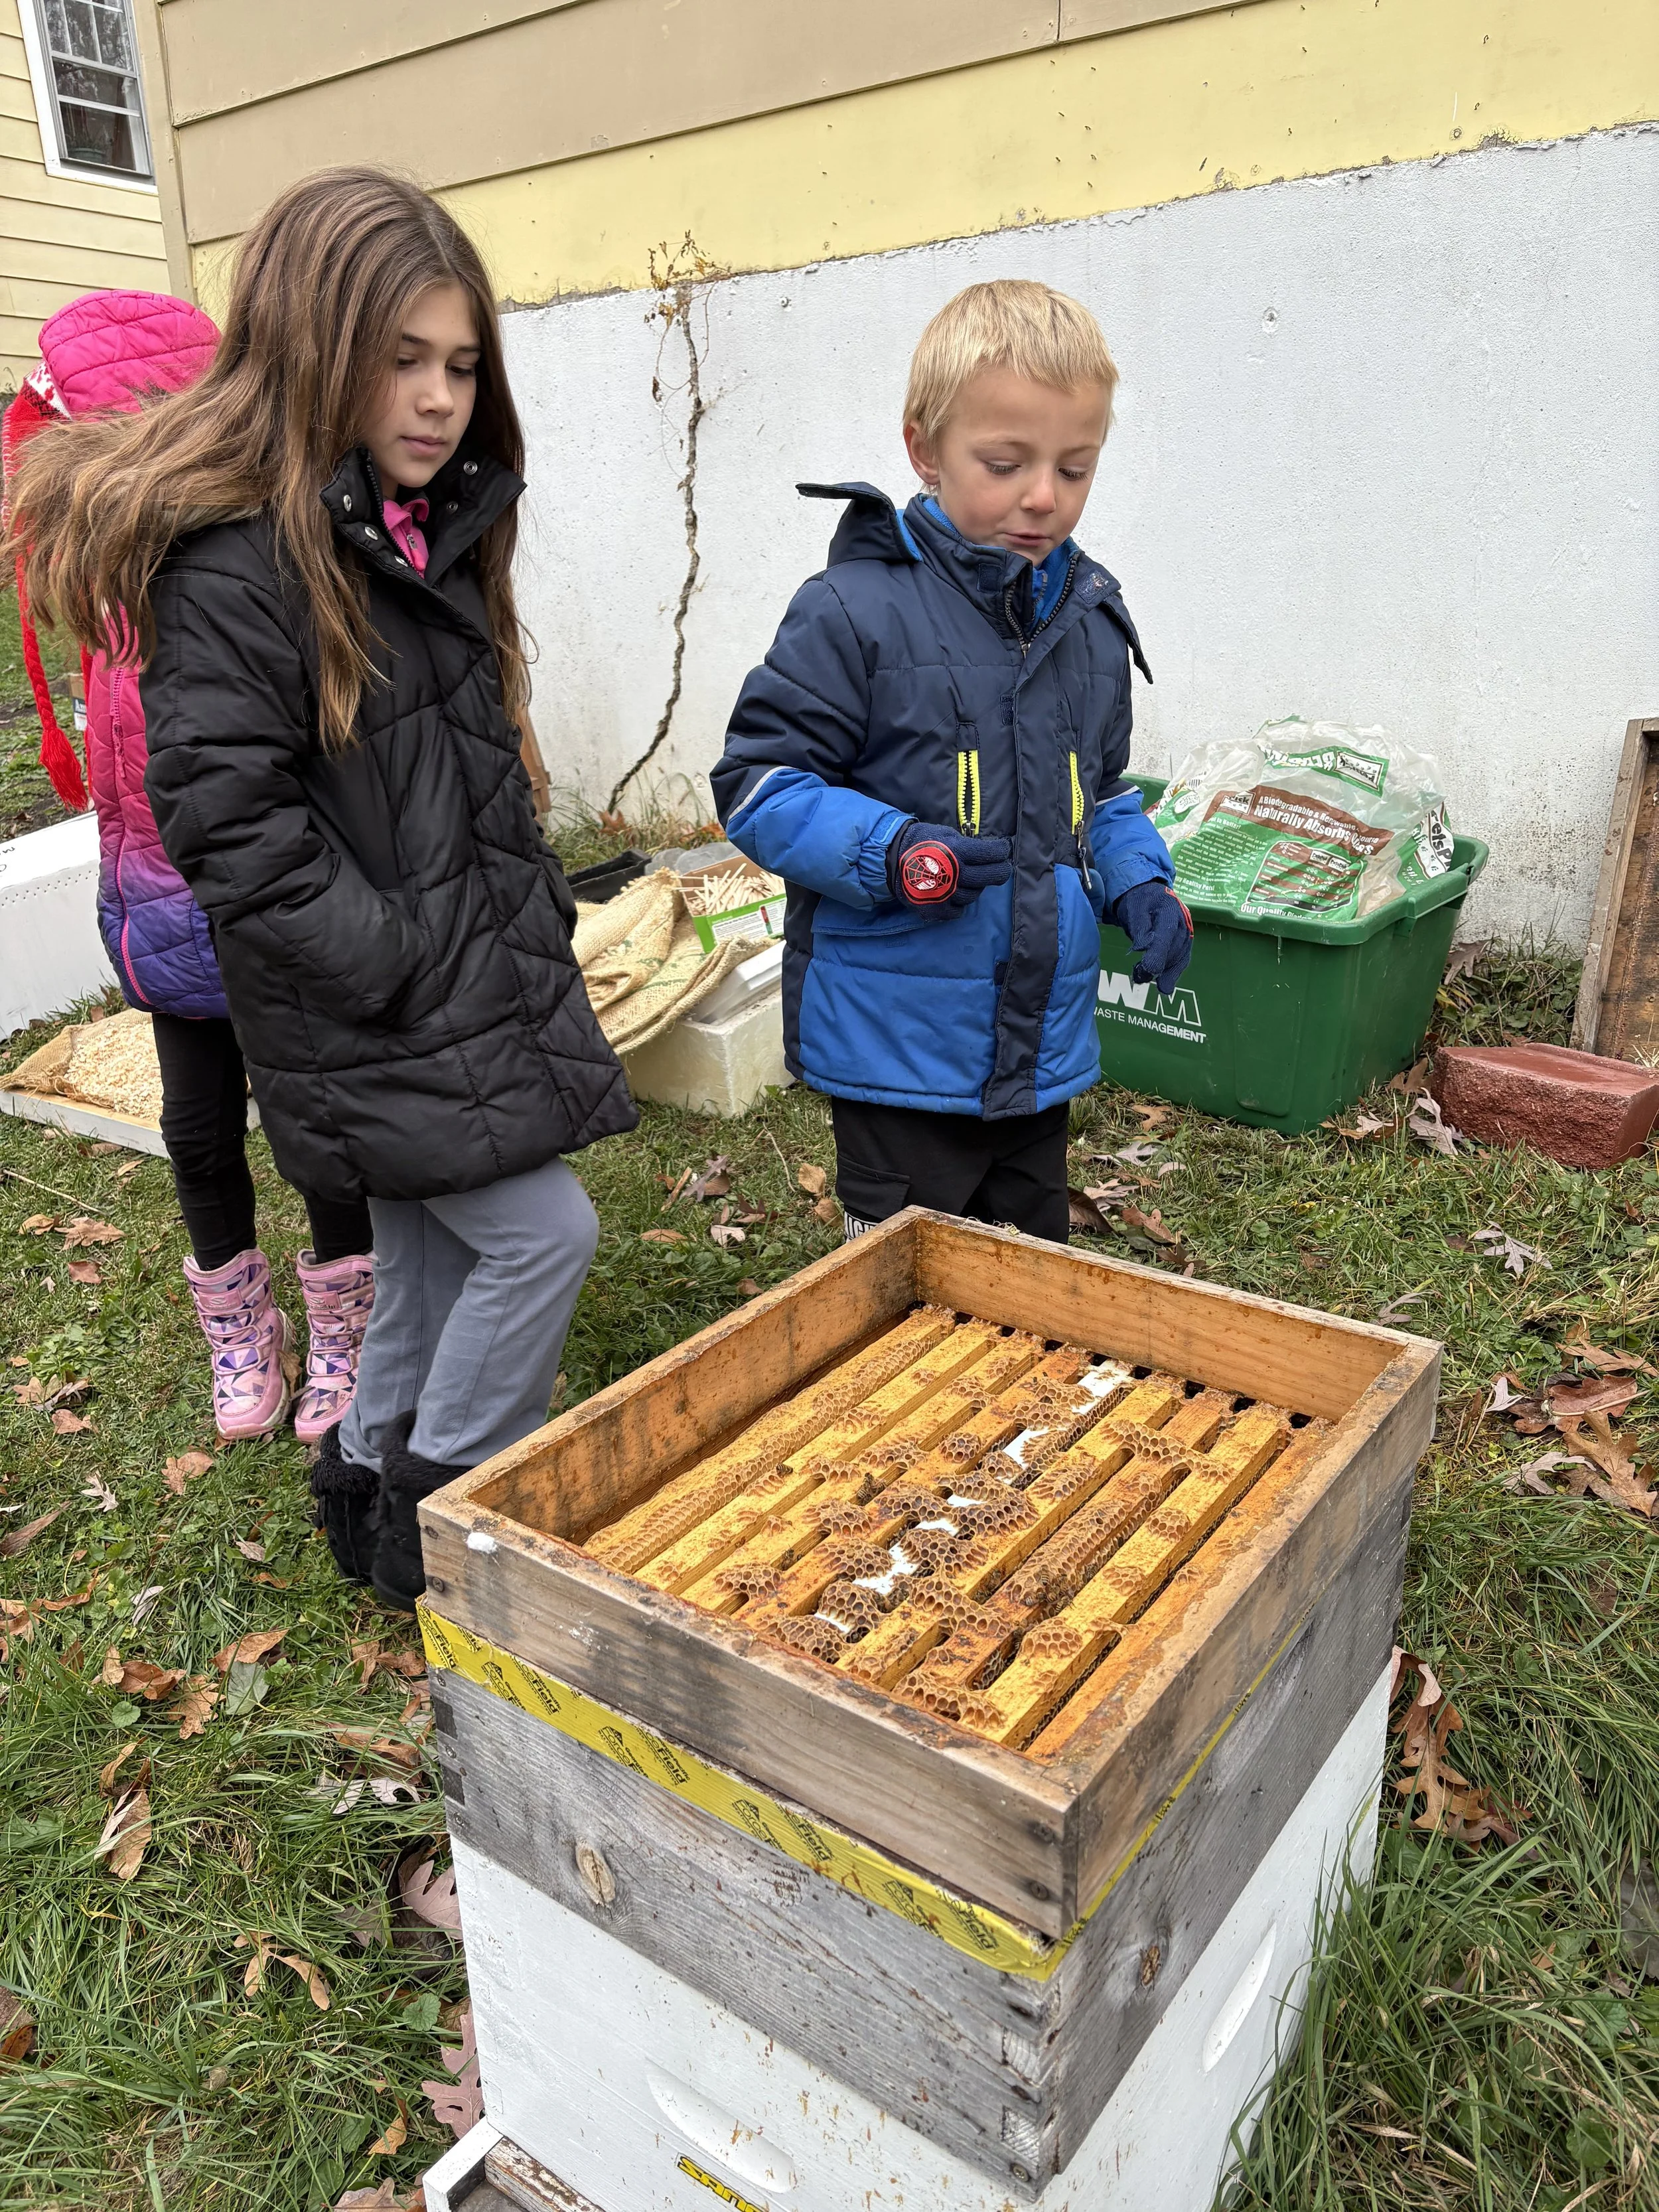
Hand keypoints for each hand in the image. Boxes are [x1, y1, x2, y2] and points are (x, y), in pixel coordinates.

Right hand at [887, 821, 1012, 913]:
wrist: (891, 860)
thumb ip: (967, 844)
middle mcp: (957, 874)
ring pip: (975, 894)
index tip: (1004, 850)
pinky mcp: (938, 910)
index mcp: (960, 851)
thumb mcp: (946, 834)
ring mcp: (948, 895)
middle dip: (1002, 871)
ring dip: (975, 887)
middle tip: (1002, 868)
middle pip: (992, 876)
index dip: (1003, 850)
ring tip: (966, 879)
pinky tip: (953, 893)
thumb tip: (987, 851)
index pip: (993, 853)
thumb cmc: (921, 843)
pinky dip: (958, 903)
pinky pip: (959, 910)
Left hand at [1112, 879, 1193, 995]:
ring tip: (1148, 981)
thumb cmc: (1140, 902)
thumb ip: (1139, 928)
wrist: (1150, 894)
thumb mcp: (1134, 910)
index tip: (1147, 969)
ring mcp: (1187, 933)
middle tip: (1139, 976)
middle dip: (1158, 966)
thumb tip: (1143, 947)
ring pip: (1180, 957)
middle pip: (1174, 949)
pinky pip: (1182, 960)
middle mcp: (1183, 922)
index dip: (1157, 954)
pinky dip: (1173, 973)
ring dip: (1166, 972)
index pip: (1166, 935)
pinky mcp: (1185, 942)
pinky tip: (1165, 985)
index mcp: (1169, 910)